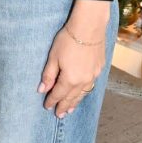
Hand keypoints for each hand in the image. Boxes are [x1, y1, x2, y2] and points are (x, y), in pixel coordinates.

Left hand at [38, 1, 108, 117]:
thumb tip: (42, 89)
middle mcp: (83, 81)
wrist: (89, 27)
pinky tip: (82, 93)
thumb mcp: (53, 57)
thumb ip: (48, 75)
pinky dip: (84, 92)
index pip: (58, 94)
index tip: (47, 107)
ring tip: (70, 109)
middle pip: (72, 97)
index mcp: (70, 79)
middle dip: (64, 106)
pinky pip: (91, 86)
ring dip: (75, 102)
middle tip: (59, 115)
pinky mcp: (99, 69)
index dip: (52, 101)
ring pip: (83, 94)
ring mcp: (93, 76)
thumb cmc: (68, 40)